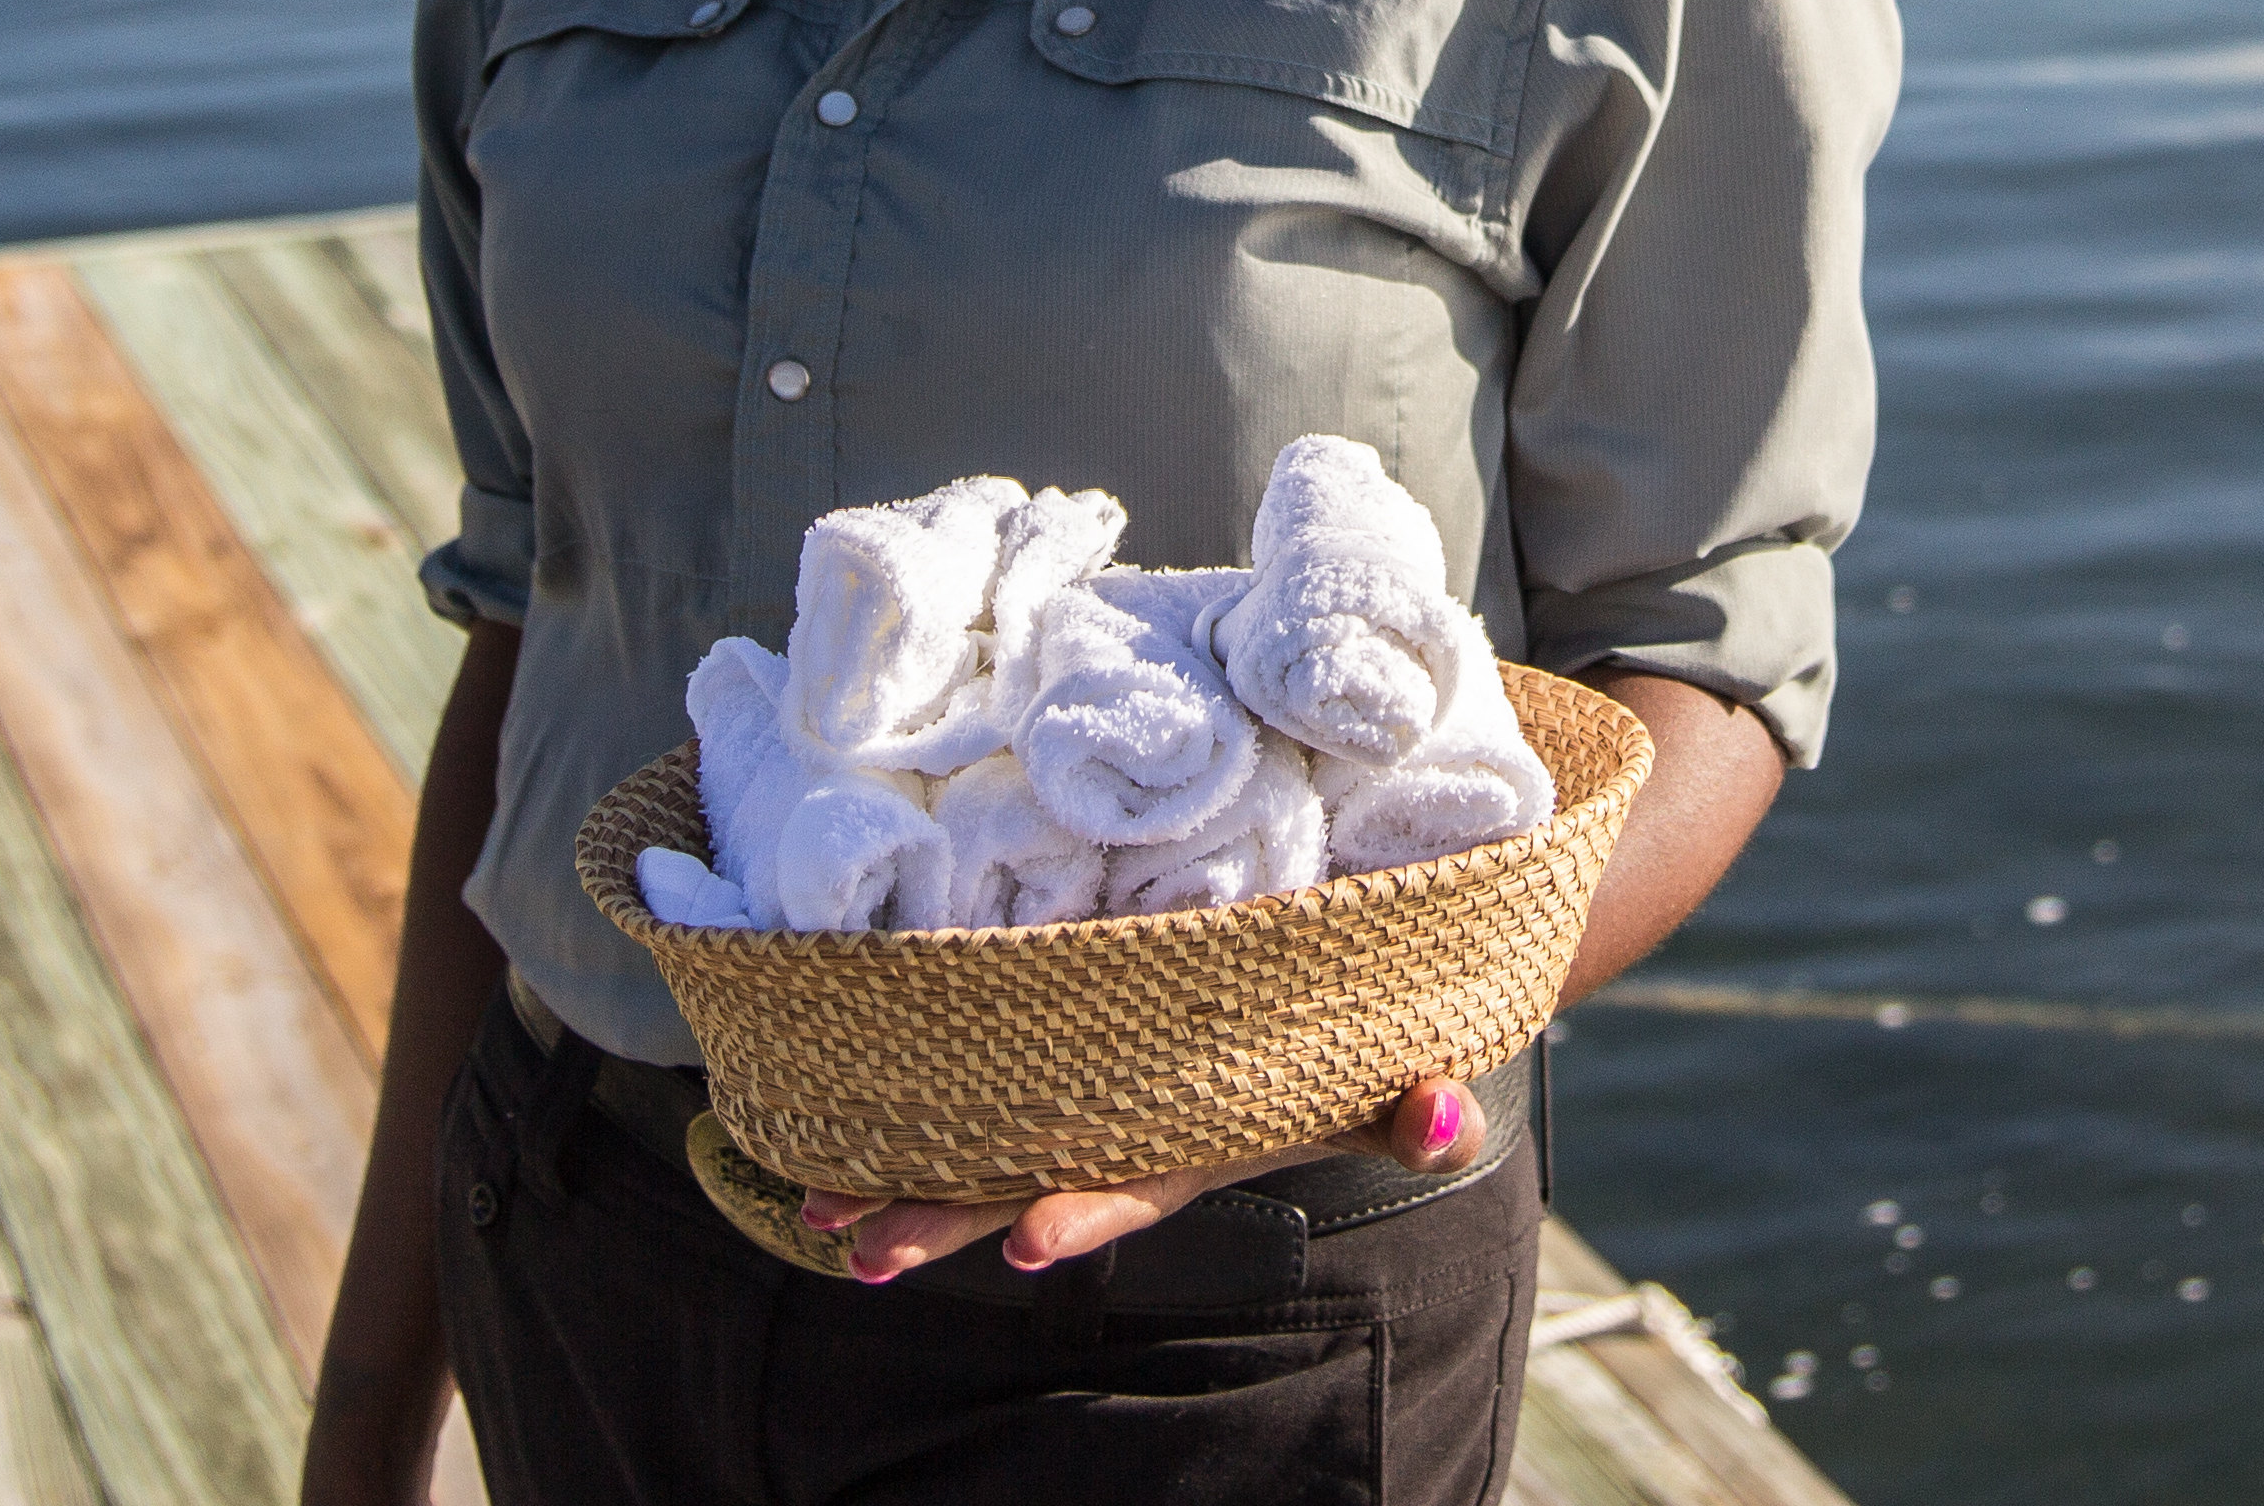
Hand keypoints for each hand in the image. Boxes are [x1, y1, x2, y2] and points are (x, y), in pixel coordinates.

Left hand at [800, 1068, 1495, 1284]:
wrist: (1328, 1013)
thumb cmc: (1364, 1044)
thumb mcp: (1404, 1076)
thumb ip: (1422, 1109)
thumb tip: (1447, 1119)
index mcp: (1203, 1144)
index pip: (1139, 1186)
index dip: (1087, 1212)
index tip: (1030, 1241)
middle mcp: (1131, 1139)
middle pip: (1031, 1187)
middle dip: (948, 1221)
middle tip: (862, 1250)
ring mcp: (1089, 1110)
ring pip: (986, 1155)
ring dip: (904, 1189)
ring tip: (816, 1218)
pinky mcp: (1057, 1066)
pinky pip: (974, 1099)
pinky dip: (906, 1120)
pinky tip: (829, 1135)